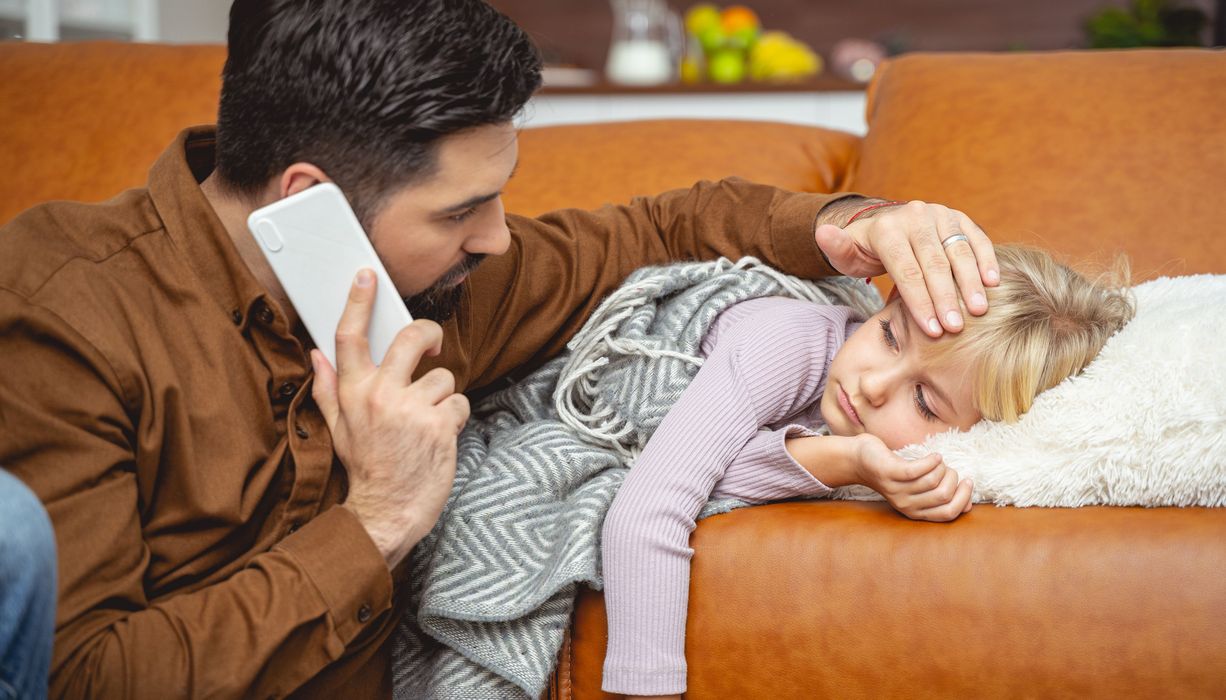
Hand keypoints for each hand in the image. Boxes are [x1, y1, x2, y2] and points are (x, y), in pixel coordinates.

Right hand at [311, 269, 469, 568]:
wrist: (387, 512)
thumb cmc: (366, 469)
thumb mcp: (338, 429)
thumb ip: (329, 388)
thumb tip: (317, 354)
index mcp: (353, 392)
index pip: (349, 337)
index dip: (358, 302)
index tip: (367, 276)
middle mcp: (380, 396)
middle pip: (410, 338)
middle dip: (427, 334)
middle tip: (430, 345)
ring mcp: (412, 409)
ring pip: (443, 377)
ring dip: (441, 397)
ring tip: (426, 422)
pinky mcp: (440, 425)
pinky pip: (459, 402)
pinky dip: (455, 417)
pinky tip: (439, 436)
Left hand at [815, 200, 998, 336]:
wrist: (886, 226)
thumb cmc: (865, 251)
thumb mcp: (845, 253)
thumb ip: (836, 248)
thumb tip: (823, 234)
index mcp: (887, 229)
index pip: (906, 270)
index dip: (920, 301)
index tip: (932, 330)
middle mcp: (915, 216)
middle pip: (934, 263)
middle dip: (946, 298)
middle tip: (956, 329)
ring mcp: (939, 214)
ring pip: (958, 250)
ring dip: (971, 282)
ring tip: (980, 311)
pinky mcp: (958, 217)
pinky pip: (976, 238)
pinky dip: (987, 259)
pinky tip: (995, 283)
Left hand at [851, 433, 972, 521]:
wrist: (860, 460)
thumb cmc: (896, 472)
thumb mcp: (918, 489)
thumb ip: (939, 497)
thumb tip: (968, 505)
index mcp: (915, 512)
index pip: (948, 514)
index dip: (963, 498)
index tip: (967, 481)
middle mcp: (906, 505)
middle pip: (944, 496)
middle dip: (954, 479)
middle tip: (948, 468)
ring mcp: (897, 489)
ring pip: (933, 481)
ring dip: (942, 467)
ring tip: (936, 461)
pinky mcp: (890, 473)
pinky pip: (918, 469)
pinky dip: (932, 460)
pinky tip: (934, 456)